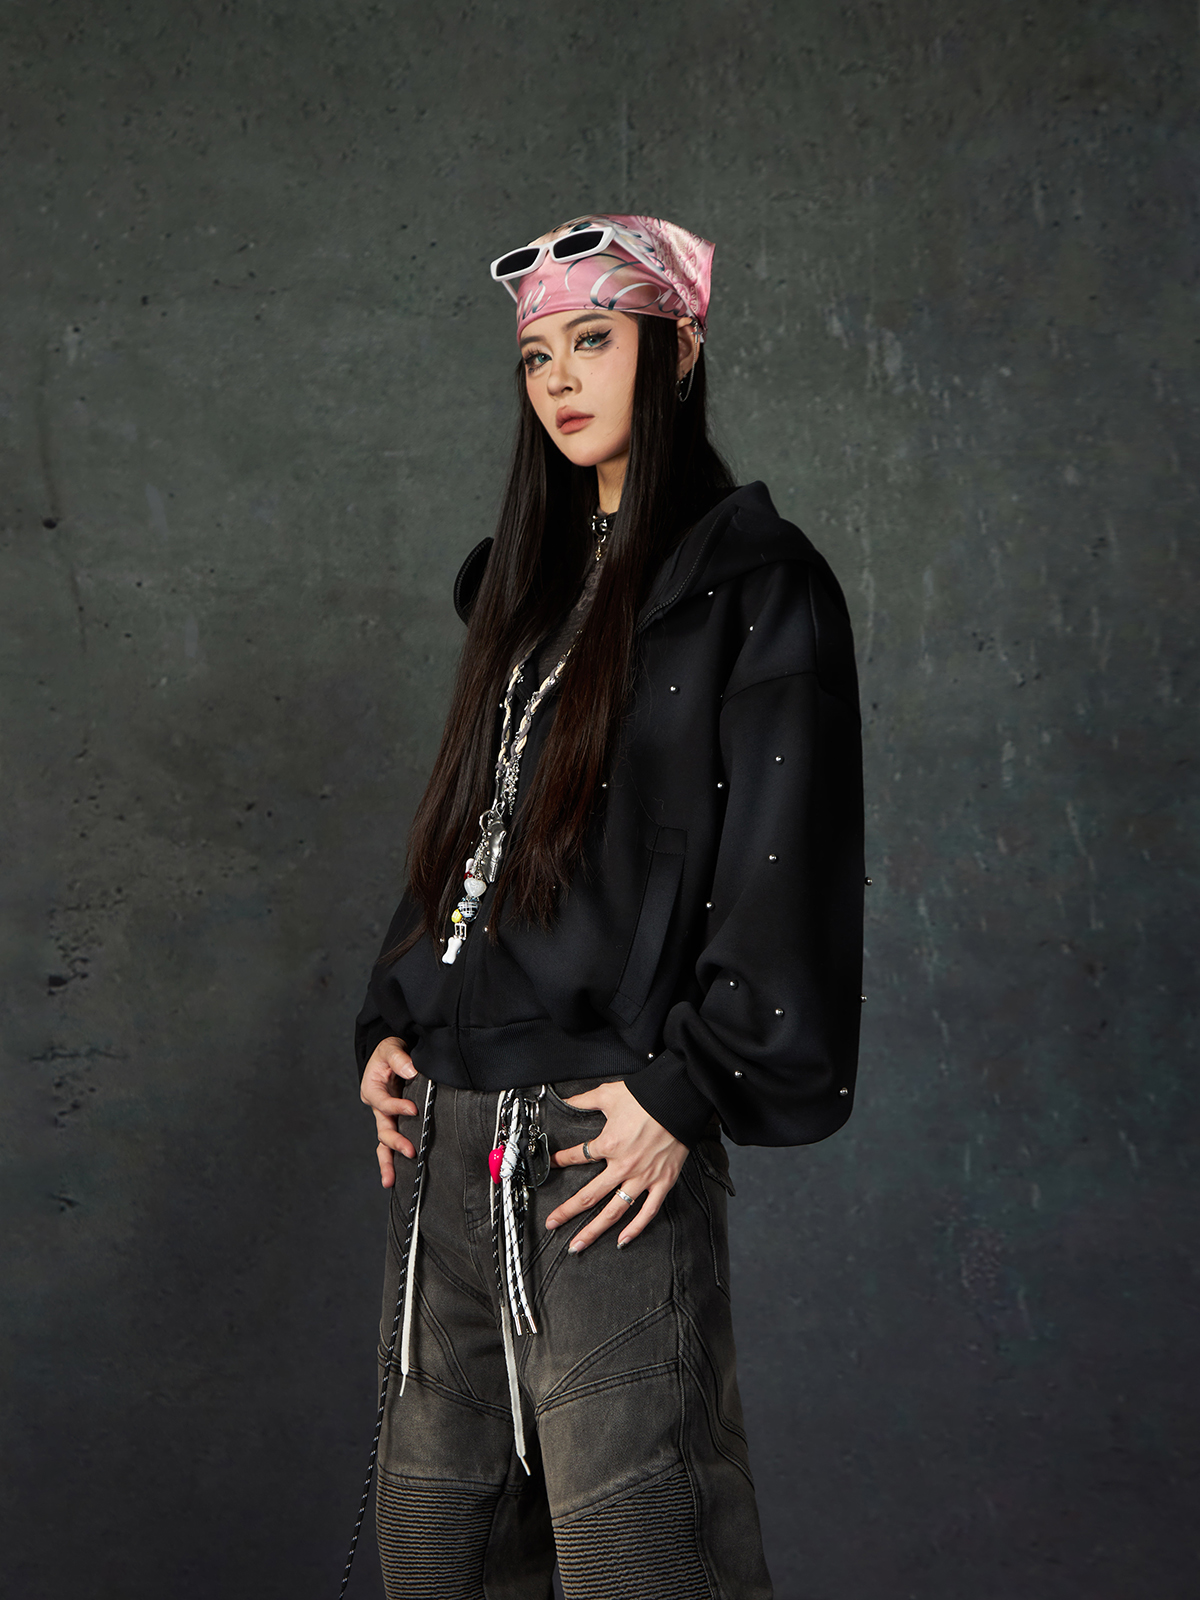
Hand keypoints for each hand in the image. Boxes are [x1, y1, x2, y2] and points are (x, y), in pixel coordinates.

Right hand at [360, 1036, 417, 1188]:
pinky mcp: (395, 1121)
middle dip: (395, 1142)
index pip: (383, 1103)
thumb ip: (399, 1059)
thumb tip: (411, 1071)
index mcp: (372, 1089)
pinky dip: (392, 1159)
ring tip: (391, 1180)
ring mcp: (385, 1117)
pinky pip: (391, 1143)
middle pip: (382, 1129)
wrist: (393, 1055)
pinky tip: (396, 1177)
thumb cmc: (390, 1052)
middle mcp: (377, 1107)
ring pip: (383, 1143)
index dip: (396, 1107)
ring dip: (388, 1161)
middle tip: (410, 1150)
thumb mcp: (391, 1048)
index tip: (414, 1109)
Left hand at [546, 1079, 688, 1251]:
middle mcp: (623, 1166)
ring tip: (578, 1245)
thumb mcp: (609, 1094)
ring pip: (614, 1211)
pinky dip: (635, 1228)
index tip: (553, 1165)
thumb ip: (584, 1099)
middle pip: (589, 1196)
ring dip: (593, 1230)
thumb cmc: (647, 1096)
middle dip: (567, 1212)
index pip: (578, 1157)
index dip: (561, 1161)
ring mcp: (643, 1177)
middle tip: (552, 1223)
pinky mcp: (662, 1182)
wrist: (679, 1098)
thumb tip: (565, 1099)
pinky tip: (622, 1240)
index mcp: (609, 1144)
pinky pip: (648, 1211)